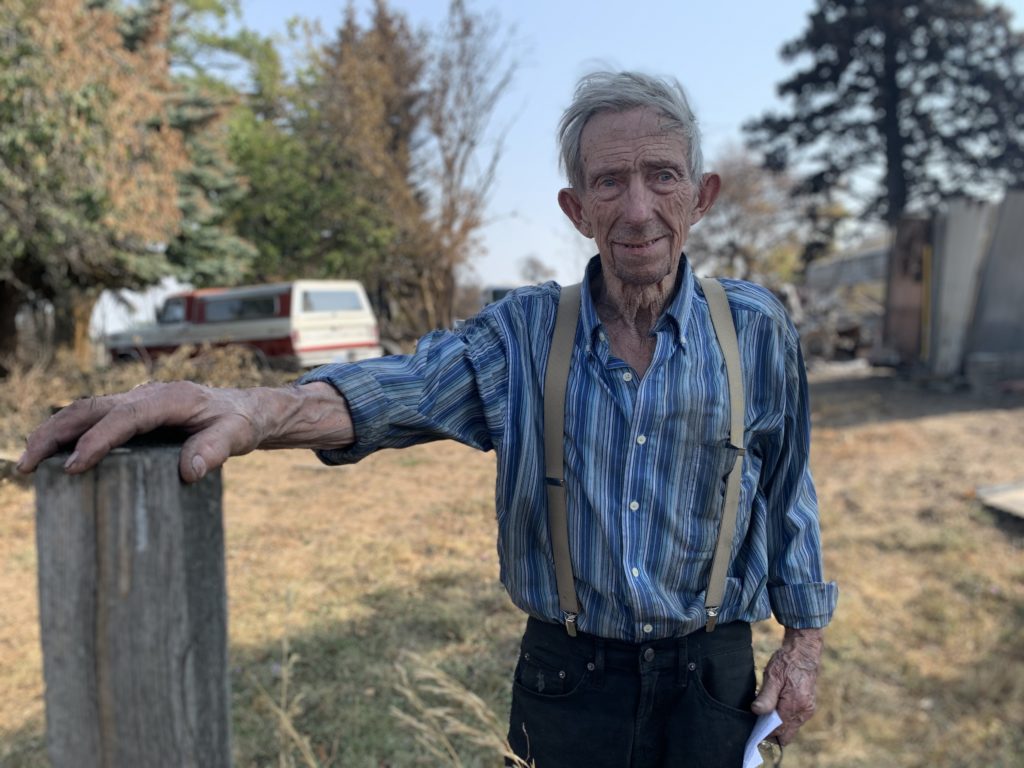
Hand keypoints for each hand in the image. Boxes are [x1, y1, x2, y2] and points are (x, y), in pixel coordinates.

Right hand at [15, 380, 352, 482]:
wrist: (246, 409)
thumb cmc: (240, 422)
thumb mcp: (238, 435)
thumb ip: (216, 449)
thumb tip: (190, 471)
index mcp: (169, 398)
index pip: (126, 417)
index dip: (99, 439)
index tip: (76, 465)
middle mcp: (145, 396)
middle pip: (90, 409)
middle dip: (55, 433)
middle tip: (29, 465)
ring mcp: (135, 403)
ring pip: (83, 412)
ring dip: (52, 434)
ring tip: (27, 465)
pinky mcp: (130, 415)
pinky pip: (93, 421)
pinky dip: (67, 436)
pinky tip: (52, 459)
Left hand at [751, 626, 823, 744]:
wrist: (804, 652)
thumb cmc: (787, 662)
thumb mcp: (773, 676)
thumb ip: (766, 696)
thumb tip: (756, 711)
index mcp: (795, 705)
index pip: (779, 731)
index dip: (765, 732)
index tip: (753, 729)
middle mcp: (804, 711)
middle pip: (786, 734)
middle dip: (772, 731)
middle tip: (757, 720)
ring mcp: (807, 710)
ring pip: (790, 727)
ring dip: (778, 723)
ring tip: (765, 709)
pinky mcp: (808, 706)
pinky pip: (794, 720)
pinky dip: (784, 717)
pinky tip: (775, 705)